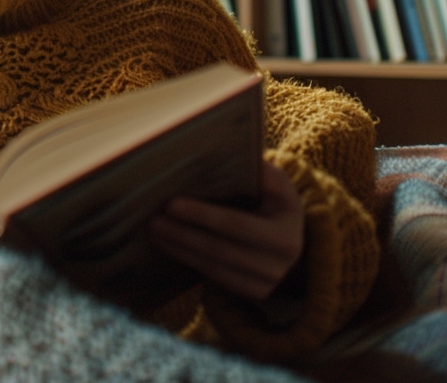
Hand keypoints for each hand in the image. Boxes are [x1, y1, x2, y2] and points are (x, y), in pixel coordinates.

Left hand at [147, 160, 304, 301]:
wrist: (293, 241)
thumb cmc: (275, 204)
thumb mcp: (277, 186)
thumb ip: (259, 173)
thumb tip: (223, 153)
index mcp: (286, 233)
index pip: (237, 225)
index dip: (202, 216)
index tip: (171, 204)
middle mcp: (279, 265)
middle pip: (220, 250)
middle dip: (183, 235)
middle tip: (154, 220)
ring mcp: (266, 284)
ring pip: (213, 267)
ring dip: (179, 249)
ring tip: (155, 232)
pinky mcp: (252, 294)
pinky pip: (214, 278)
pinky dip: (189, 261)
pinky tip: (169, 246)